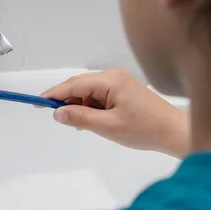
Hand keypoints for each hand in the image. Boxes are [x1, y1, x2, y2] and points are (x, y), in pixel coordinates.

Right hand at [41, 69, 189, 157]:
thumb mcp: (108, 126)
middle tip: (57, 118)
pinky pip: (98, 97)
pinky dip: (90, 109)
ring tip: (79, 126)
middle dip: (65, 101)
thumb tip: (57, 112)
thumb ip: (80, 118)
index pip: (73, 85)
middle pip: (79, 86)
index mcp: (110, 80)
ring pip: (88, 93)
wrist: (174, 132)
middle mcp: (113, 77)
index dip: (53, 94)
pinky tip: (90, 122)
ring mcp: (119, 84)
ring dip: (79, 107)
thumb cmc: (144, 129)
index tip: (36, 103)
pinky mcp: (123, 93)